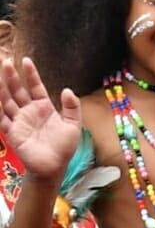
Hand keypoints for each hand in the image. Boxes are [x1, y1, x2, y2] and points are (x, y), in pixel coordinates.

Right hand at [0, 58, 81, 182]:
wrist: (55, 166)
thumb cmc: (64, 146)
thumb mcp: (73, 124)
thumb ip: (72, 107)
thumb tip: (67, 90)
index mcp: (44, 107)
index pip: (35, 87)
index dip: (30, 75)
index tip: (26, 60)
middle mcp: (29, 112)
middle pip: (18, 91)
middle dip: (11, 76)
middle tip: (6, 60)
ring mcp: (19, 121)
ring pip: (8, 101)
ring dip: (2, 88)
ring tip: (0, 73)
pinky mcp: (12, 132)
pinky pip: (2, 118)